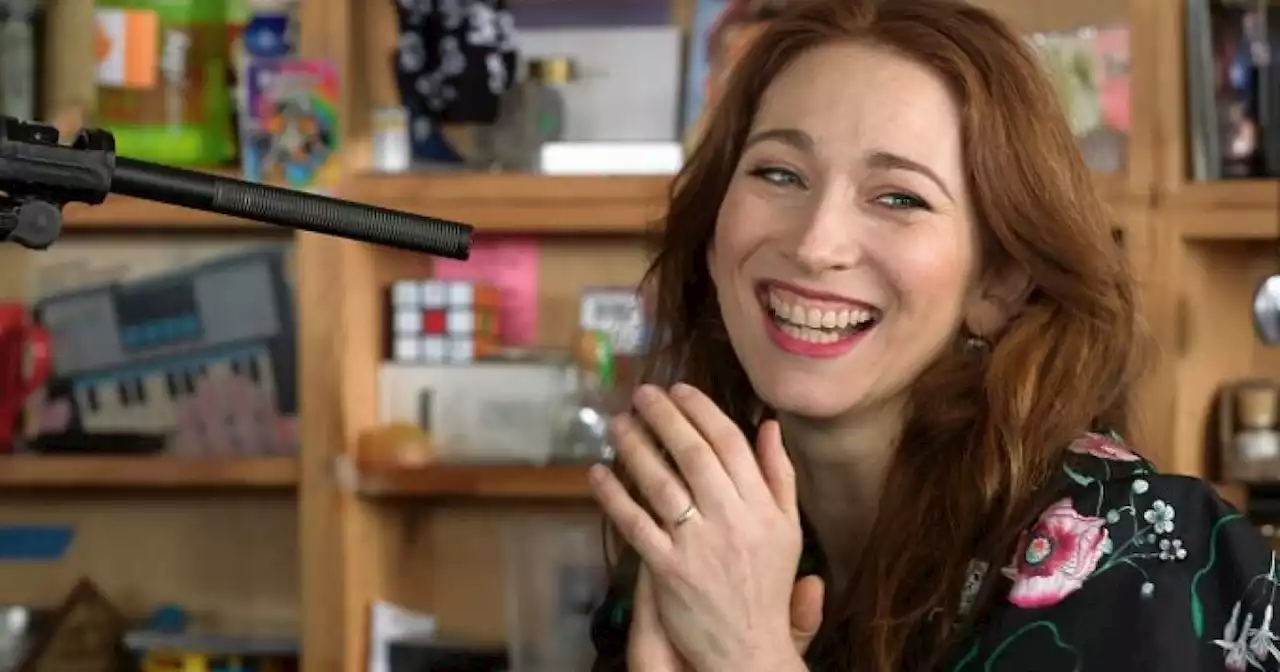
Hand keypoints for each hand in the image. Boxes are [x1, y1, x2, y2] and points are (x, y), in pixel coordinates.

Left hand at [590, 383, 808, 671]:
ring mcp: (698, 546)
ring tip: (617, 423)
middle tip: (641, 395)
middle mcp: (732, 521)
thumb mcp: (787, 528)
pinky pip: (636, 525)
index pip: (731, 444)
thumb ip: (779, 474)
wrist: (748, 648)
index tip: (680, 390)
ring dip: (635, 448)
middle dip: (665, 418)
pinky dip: (614, 496)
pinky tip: (598, 474)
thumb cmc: (767, 583)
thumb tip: (768, 424)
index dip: (702, 411)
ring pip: (662, 484)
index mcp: (762, 507)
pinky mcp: (668, 571)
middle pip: (694, 455)